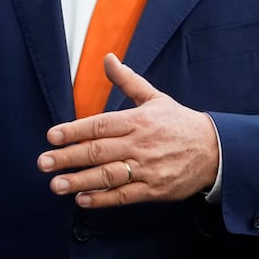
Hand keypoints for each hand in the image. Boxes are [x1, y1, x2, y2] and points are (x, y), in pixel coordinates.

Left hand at [38, 54, 218, 207]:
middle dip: (67, 158)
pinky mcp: (153, 190)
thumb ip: (127, 81)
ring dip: (79, 181)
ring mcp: (146, 169)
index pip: (100, 124)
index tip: (52, 136)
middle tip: (43, 163)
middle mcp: (140, 144)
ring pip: (107, 176)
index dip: (74, 130)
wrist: (214, 151)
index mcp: (138, 120)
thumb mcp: (155, 97)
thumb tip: (108, 58)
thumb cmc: (179, 123)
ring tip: (56, 185)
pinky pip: (123, 196)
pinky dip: (101, 199)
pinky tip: (82, 199)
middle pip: (98, 151)